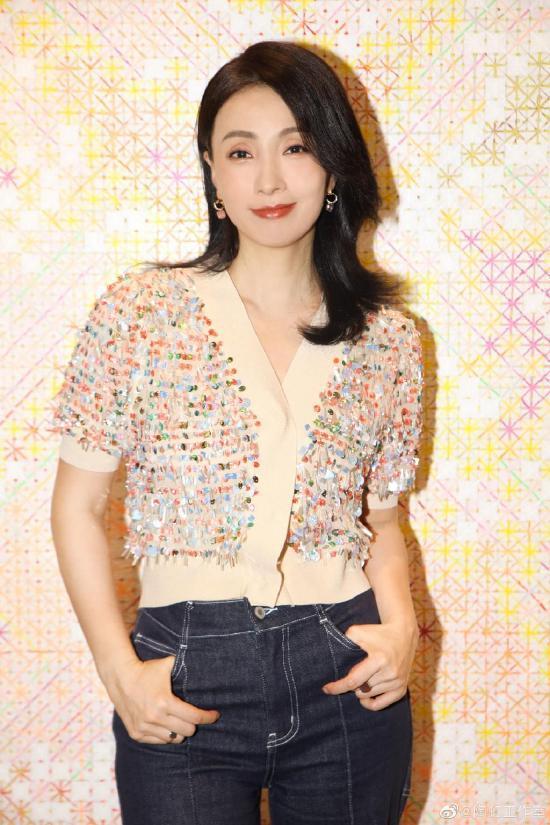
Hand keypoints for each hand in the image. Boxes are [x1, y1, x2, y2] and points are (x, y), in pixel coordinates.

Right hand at [106, 654, 220, 743]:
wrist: (120, 677)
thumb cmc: (147, 670)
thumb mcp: (167, 664)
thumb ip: (185, 664)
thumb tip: (204, 660)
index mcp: (165, 702)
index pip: (194, 717)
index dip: (208, 717)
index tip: (215, 715)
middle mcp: (154, 718)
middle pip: (187, 731)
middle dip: (194, 723)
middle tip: (194, 716)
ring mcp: (144, 728)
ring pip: (174, 739)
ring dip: (180, 730)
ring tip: (180, 720)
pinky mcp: (136, 734)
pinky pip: (159, 741)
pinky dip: (166, 735)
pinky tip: (166, 724)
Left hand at [321, 618, 417, 710]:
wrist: (403, 634)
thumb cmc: (377, 633)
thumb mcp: (358, 632)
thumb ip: (344, 643)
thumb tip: (333, 658)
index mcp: (379, 659)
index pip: (354, 680)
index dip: (338, 687)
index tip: (326, 689)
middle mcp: (390, 673)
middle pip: (360, 688)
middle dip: (351, 683)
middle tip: (353, 670)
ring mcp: (397, 682)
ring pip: (368, 695)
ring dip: (361, 689)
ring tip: (361, 676)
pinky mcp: (402, 688)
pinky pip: (381, 704)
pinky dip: (370, 703)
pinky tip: (364, 696)